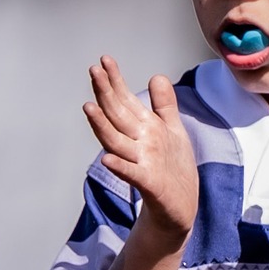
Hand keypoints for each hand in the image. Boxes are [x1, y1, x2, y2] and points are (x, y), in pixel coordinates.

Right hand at [83, 58, 197, 246]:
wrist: (180, 208)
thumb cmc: (174, 172)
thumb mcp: (173, 131)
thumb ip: (164, 105)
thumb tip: (156, 76)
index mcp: (143, 130)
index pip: (124, 102)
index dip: (115, 81)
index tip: (104, 60)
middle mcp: (137, 144)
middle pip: (117, 116)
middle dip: (105, 94)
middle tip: (92, 71)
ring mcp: (140, 164)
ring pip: (117, 142)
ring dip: (102, 126)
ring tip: (89, 107)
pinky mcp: (149, 185)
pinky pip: (132, 174)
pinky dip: (120, 167)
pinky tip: (107, 159)